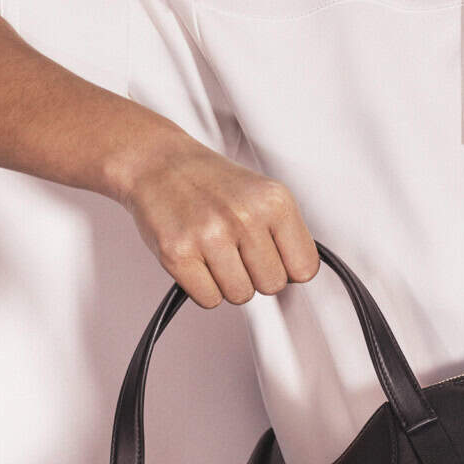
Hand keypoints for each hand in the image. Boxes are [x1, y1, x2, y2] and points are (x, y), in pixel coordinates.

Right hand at [113, 127, 319, 307]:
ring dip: (228, 283)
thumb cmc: (209, 181)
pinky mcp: (178, 254)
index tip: (274, 259)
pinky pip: (209, 300)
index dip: (287, 268)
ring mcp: (210, 236)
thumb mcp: (262, 193)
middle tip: (238, 252)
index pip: (305, 268)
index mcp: (274, 201)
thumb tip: (298, 274)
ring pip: (241, 296)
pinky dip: (203, 288)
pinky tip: (198, 261)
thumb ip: (286, 232)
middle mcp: (245, 217)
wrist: (158, 164)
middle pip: (273, 286)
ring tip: (216, 253)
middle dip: (256, 275)